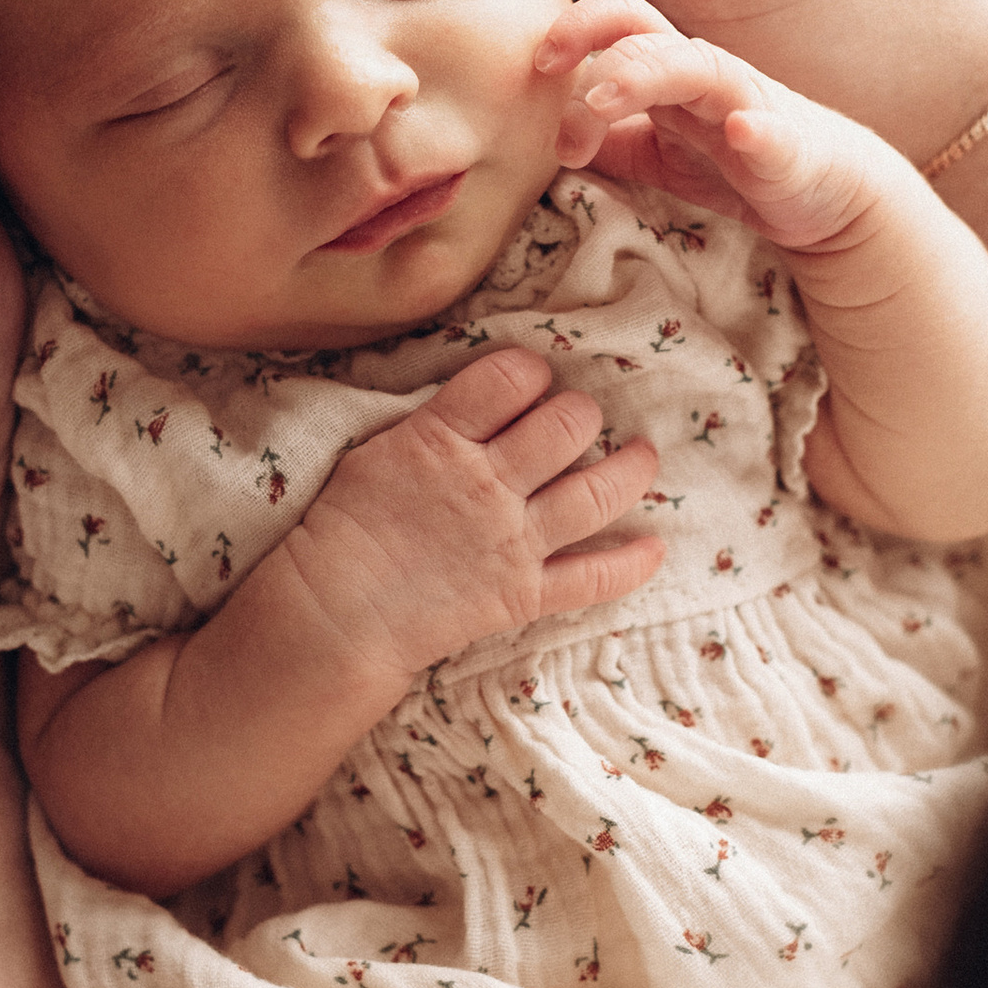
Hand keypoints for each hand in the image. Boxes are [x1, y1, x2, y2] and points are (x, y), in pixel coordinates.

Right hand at [271, 346, 663, 702]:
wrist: (331, 617)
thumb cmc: (338, 530)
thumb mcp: (372, 452)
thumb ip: (432, 425)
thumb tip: (481, 401)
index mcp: (442, 439)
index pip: (510, 377)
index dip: (530, 371)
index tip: (530, 381)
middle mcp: (488, 483)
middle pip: (566, 425)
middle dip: (580, 413)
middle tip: (577, 419)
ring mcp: (512, 541)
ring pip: (597, 491)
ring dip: (630, 468)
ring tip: (642, 456)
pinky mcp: (522, 595)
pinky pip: (593, 578)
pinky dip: (631, 564)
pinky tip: (655, 547)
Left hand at [541, 0, 913, 257]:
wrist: (825, 196)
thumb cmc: (737, 163)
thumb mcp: (658, 154)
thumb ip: (607, 141)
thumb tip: (544, 135)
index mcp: (672, 72)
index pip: (621, 24)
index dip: (576, 28)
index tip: (538, 65)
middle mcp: (707, 77)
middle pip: (648, 35)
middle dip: (596, 51)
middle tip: (555, 91)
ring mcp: (749, 107)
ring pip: (700, 69)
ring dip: (648, 75)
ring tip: (608, 96)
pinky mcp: (788, 150)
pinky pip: (773, 132)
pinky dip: (758, 130)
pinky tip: (743, 131)